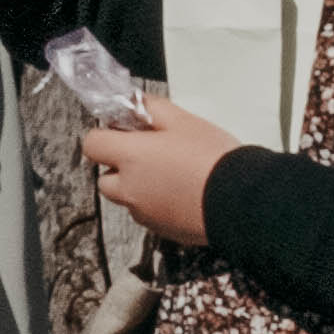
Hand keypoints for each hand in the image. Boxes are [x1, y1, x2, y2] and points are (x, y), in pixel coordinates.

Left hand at [82, 92, 239, 245]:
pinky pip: (148, 215)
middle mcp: (128, 188)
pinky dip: (157, 205)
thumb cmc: (213, 158)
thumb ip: (153, 109)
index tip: (126, 133)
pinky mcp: (160, 230)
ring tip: (173, 176)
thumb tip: (136, 103)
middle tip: (151, 156)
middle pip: (105, 177)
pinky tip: (184, 195)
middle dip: (121, 167)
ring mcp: (143, 213)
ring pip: (127, 198)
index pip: (92, 144)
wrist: (242, 200)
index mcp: (130, 156)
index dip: (106, 136)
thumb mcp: (185, 121)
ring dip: (138, 188)